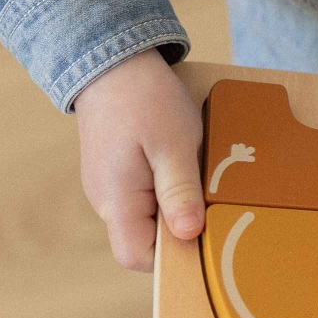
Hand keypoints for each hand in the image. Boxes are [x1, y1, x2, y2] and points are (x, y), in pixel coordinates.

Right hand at [74, 48, 204, 271]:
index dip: (171, 257)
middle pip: (145, 240)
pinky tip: (187, 166)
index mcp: (116, 200)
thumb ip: (179, 192)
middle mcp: (107, 200)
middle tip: (210, 203)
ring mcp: (111, 186)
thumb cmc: (145, 100)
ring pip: (149, 217)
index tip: (203, 236)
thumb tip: (189, 235)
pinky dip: (169, 188)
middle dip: (180, 228)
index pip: (135, 256)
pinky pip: (147, 195)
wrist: (114, 60)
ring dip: (177, 205)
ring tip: (199, 178)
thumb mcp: (173, 145)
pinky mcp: (120, 171)